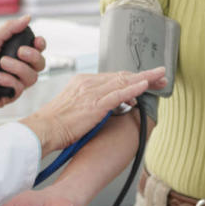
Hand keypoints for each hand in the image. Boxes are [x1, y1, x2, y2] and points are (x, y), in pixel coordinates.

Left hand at [0, 15, 45, 113]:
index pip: (37, 50)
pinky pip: (19, 89)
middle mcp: (18, 67)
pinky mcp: (9, 95)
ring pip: (32, 77)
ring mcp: (15, 81)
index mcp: (15, 53)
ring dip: (17, 68)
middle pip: (40, 64)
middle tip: (20, 52)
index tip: (37, 41)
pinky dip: (7, 80)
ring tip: (1, 63)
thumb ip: (11, 29)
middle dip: (33, 56)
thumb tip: (27, 17)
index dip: (40, 45)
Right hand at [22, 67, 165, 155]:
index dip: (132, 77)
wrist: (43, 129)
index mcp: (83, 82)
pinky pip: (118, 93)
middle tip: (161, 76)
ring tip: (161, 79)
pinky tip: (146, 85)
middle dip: (144, 75)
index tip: (147, 80)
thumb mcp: (74, 107)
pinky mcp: (94, 104)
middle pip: (122, 75)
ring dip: (145, 79)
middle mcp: (88, 83)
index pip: (113, 77)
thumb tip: (105, 107)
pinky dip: (134, 88)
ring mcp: (92, 92)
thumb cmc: (55, 123)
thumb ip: (90, 103)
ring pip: (124, 81)